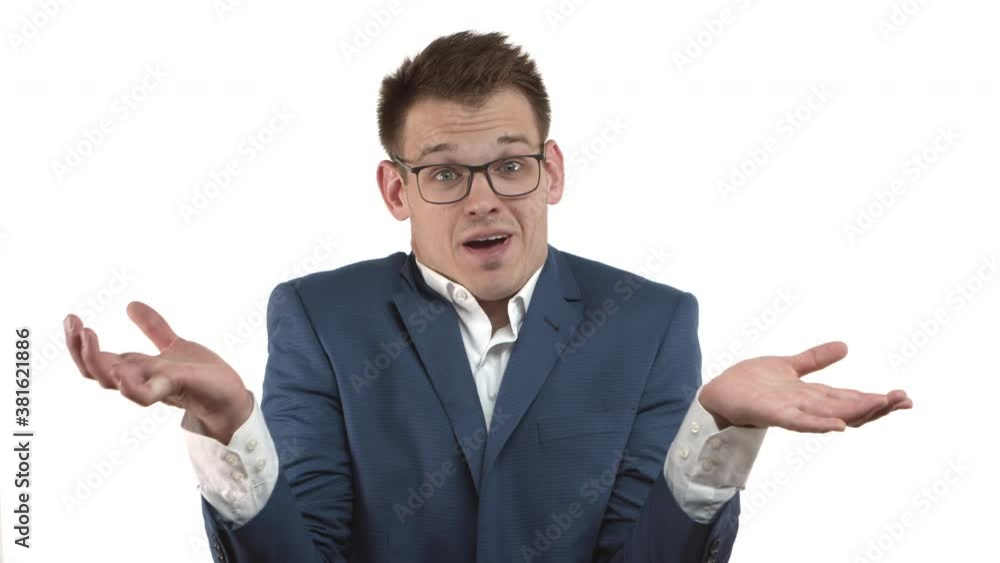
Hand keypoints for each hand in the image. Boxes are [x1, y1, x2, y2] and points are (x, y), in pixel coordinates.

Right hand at [64, 301, 252, 443]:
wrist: (231, 395)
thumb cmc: (203, 376)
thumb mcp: (174, 345)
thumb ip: (154, 327)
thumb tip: (131, 304)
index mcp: (137, 368)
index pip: (96, 359)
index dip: (79, 342)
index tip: (71, 318)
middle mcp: (140, 378)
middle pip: (94, 371)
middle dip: (77, 347)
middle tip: (73, 321)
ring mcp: (155, 385)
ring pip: (112, 381)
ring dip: (95, 359)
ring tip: (88, 334)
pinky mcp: (176, 387)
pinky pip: (144, 394)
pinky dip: (129, 385)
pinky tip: (121, 370)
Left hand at [698, 341, 911, 432]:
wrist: (718, 392)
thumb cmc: (751, 383)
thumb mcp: (788, 365)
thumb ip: (815, 359)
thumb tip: (845, 346)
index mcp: (811, 394)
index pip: (850, 396)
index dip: (876, 398)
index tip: (904, 396)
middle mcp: (806, 405)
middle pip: (847, 407)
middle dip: (876, 405)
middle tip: (905, 401)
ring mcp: (791, 410)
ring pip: (829, 413)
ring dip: (855, 412)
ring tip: (881, 405)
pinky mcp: (772, 413)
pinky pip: (798, 421)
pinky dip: (818, 424)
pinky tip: (837, 425)